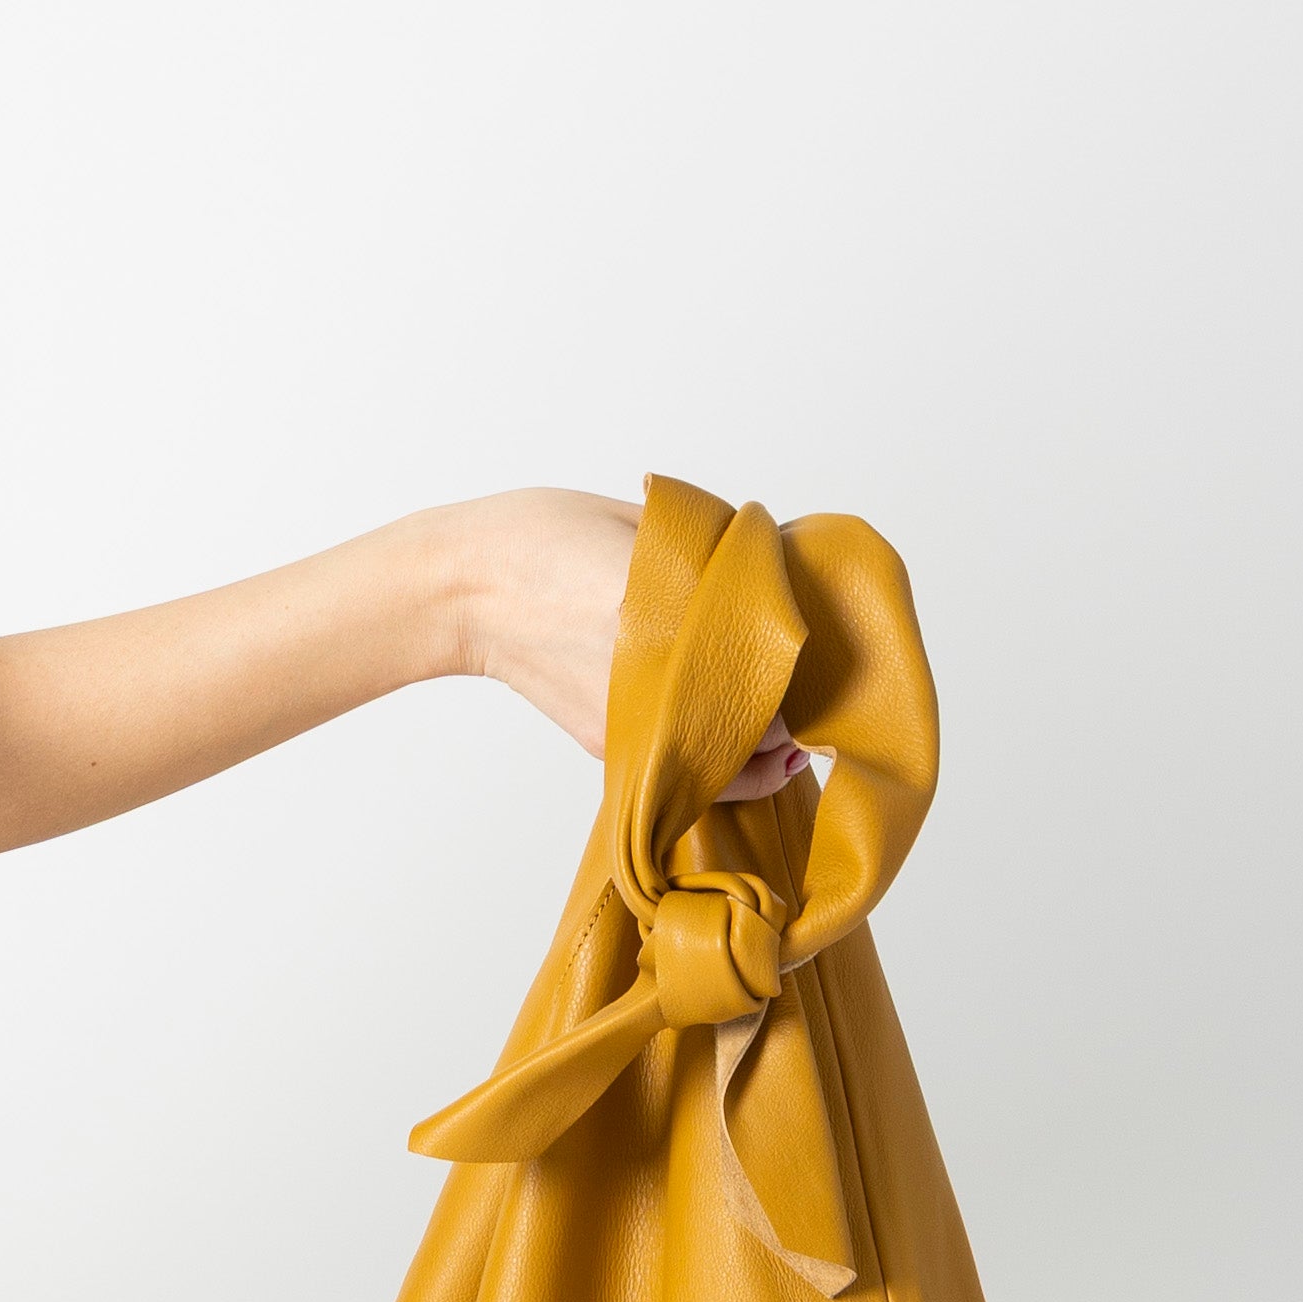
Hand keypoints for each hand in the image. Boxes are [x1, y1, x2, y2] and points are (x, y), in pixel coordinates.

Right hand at [447, 486, 806, 798]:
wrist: (465, 589)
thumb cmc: (549, 539)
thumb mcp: (651, 527)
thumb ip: (722, 558)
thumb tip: (790, 582)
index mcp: (668, 620)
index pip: (778, 671)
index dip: (816, 666)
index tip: (837, 655)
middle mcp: (655, 689)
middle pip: (769, 732)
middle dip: (804, 714)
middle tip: (827, 692)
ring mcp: (634, 731)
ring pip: (737, 772)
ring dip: (774, 753)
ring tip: (793, 728)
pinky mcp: (615, 750)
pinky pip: (694, 774)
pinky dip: (729, 763)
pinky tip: (747, 737)